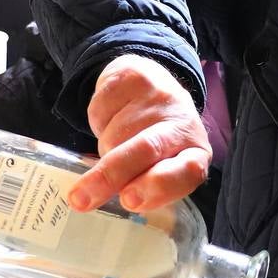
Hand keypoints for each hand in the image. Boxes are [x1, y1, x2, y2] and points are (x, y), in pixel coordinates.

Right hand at [69, 54, 210, 212]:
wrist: (152, 83)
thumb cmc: (157, 138)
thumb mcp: (161, 165)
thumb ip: (147, 184)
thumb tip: (119, 198)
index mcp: (196, 152)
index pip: (189, 172)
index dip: (160, 186)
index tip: (128, 200)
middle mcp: (183, 122)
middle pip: (146, 149)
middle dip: (112, 175)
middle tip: (82, 198)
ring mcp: (159, 96)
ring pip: (115, 135)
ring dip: (104, 149)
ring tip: (114, 144)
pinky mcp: (134, 77)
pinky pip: (99, 112)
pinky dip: (96, 124)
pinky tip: (111, 119)